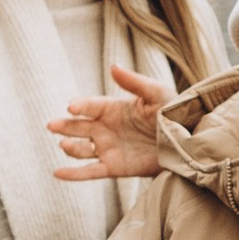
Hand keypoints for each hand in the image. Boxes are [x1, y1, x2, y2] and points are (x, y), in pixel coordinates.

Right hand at [48, 66, 166, 186]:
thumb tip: (113, 65)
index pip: (90, 106)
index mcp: (113, 108)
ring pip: (81, 149)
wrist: (186, 141)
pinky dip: (73, 174)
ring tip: (65, 145)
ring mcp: (108, 148)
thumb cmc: (172, 113)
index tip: (71, 107)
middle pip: (79, 127)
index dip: (80, 106)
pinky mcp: (114, 167)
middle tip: (52, 125)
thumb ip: (134, 82)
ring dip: (71, 147)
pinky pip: (90, 172)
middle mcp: (106, 128)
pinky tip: (57, 173)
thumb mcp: (156, 94)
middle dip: (65, 126)